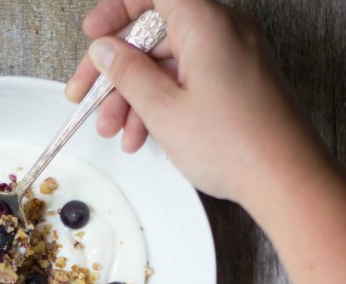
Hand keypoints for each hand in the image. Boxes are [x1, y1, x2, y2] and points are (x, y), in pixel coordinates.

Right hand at [66, 0, 327, 204]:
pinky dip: (161, 105)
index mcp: (205, 24)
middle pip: (154, 37)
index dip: (116, 10)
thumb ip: (128, 73)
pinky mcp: (234, 86)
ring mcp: (230, 61)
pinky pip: (187, 84)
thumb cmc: (233, 144)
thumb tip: (106, 50)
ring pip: (167, 66)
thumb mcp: (163, 108)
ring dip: (134, 97)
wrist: (282, 179)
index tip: (92, 36)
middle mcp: (222, 33)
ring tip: (115, 131)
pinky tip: (143, 135)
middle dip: (116, 72)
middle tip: (87, 98)